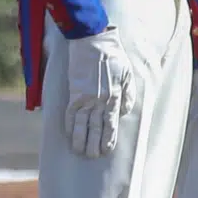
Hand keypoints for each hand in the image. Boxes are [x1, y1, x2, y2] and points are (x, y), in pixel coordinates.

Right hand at [64, 27, 135, 157]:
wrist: (94, 40)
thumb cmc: (113, 56)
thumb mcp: (128, 74)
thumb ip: (127, 95)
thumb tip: (124, 111)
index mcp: (114, 96)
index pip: (111, 124)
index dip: (108, 138)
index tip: (106, 149)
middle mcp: (100, 100)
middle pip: (96, 128)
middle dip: (94, 144)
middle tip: (92, 156)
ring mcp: (86, 97)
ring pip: (82, 124)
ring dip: (81, 139)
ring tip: (79, 151)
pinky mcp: (74, 91)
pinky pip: (70, 112)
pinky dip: (69, 124)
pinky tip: (69, 134)